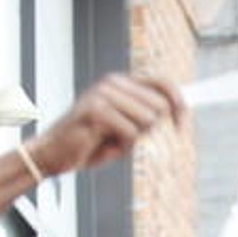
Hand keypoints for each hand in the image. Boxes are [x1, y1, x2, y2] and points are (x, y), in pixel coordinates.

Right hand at [23, 74, 186, 178]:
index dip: (179, 104)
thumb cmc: (92, 142)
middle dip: (149, 129)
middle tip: (123, 137)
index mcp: (121, 82)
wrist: (55, 154)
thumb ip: (147, 116)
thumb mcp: (127, 127)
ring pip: (147, 120)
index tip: (182, 126)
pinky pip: (131, 132)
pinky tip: (102, 144)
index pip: (163, 83)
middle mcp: (113, 83)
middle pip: (160, 106)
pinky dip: (121, 146)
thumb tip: (177, 108)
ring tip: (110, 139)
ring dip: (132, 139)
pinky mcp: (95, 109)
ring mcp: (103, 94)